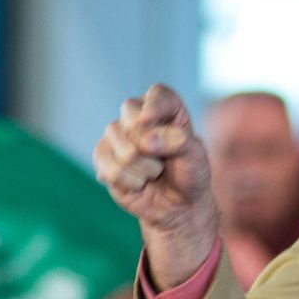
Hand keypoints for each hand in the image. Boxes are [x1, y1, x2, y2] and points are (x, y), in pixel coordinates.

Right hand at [93, 84, 217, 287]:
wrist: (177, 204)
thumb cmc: (189, 173)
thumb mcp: (195, 156)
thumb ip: (178, 141)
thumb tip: (146, 140)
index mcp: (164, 107)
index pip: (158, 94)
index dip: (154, 106)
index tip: (152, 120)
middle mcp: (136, 116)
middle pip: (132, 119)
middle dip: (153, 147)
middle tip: (165, 159)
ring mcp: (116, 135)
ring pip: (124, 149)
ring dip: (146, 170)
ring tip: (154, 172)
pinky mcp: (102, 156)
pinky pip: (112, 169)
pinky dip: (131, 182)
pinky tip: (139, 182)